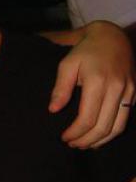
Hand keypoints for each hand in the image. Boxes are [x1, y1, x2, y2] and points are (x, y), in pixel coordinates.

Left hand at [49, 21, 134, 148]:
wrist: (112, 37)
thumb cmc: (85, 51)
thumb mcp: (67, 65)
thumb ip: (60, 88)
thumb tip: (53, 110)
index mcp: (98, 82)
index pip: (87, 118)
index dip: (75, 132)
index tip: (64, 137)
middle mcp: (117, 88)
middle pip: (103, 127)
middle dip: (86, 140)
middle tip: (72, 144)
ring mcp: (129, 91)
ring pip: (118, 127)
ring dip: (100, 141)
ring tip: (84, 145)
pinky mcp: (135, 93)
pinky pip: (126, 119)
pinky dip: (112, 132)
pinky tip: (99, 136)